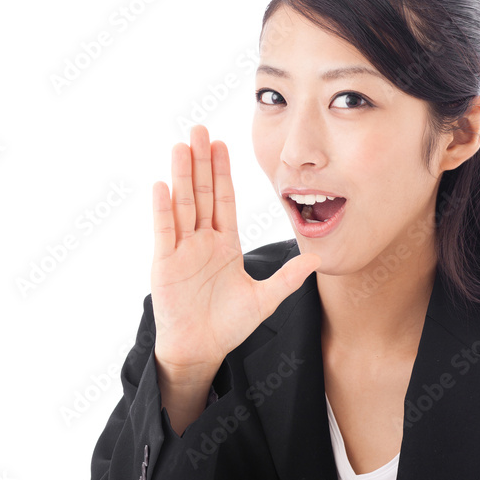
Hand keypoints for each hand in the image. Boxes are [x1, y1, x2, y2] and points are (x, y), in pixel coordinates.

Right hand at [150, 124, 320, 381]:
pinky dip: (163, 208)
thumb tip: (316, 259)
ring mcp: (182, 249)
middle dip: (201, 161)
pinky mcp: (164, 263)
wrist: (199, 350)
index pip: (224, 200)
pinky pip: (164, 231)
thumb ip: (287, 278)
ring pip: (182, 204)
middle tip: (199, 129)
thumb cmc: (228, 326)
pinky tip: (163, 185)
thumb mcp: (264, 299)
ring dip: (182, 175)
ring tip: (180, 146)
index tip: (223, 144)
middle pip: (201, 193)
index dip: (223, 172)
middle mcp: (202, 240)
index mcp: (225, 244)